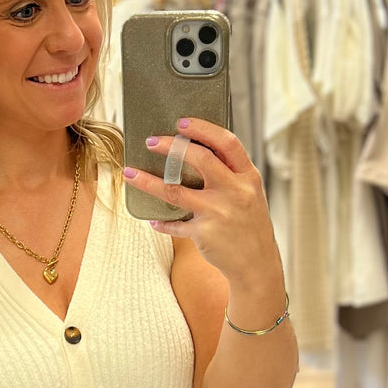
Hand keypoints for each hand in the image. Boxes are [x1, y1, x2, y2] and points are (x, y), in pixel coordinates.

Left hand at [123, 118, 279, 289]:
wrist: (257, 264)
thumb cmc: (250, 224)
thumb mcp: (250, 194)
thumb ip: (230, 174)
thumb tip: (196, 151)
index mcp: (248, 176)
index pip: (226, 143)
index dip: (202, 129)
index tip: (181, 123)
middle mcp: (234, 191)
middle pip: (200, 159)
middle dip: (171, 147)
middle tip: (151, 141)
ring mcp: (218, 212)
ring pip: (175, 191)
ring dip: (148, 181)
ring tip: (130, 173)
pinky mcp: (204, 233)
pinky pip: (175, 224)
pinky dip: (162, 222)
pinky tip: (153, 221)